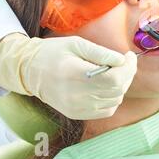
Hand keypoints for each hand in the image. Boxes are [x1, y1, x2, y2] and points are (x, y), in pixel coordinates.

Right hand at [0, 33, 136, 119]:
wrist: (29, 71)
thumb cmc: (53, 52)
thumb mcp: (76, 44)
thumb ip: (101, 52)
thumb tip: (122, 60)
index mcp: (75, 74)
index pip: (113, 78)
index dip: (128, 68)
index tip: (129, 56)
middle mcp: (76, 95)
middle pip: (117, 89)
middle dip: (128, 74)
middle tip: (126, 62)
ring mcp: (76, 107)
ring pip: (115, 100)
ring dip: (121, 85)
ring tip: (115, 72)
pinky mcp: (76, 114)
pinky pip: (106, 110)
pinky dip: (113, 98)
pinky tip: (107, 86)